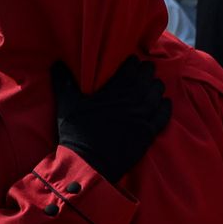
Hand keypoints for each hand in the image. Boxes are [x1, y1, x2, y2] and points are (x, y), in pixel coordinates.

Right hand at [53, 57, 171, 182]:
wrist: (89, 163)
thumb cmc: (77, 133)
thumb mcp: (67, 104)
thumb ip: (64, 82)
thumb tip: (57, 62)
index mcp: (114, 91)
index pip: (130, 70)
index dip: (133, 63)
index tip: (133, 60)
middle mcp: (132, 101)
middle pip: (146, 79)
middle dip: (147, 71)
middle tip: (146, 68)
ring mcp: (142, 117)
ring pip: (156, 95)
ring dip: (157, 87)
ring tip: (155, 83)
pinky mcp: (148, 133)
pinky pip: (163, 116)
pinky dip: (166, 107)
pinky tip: (165, 102)